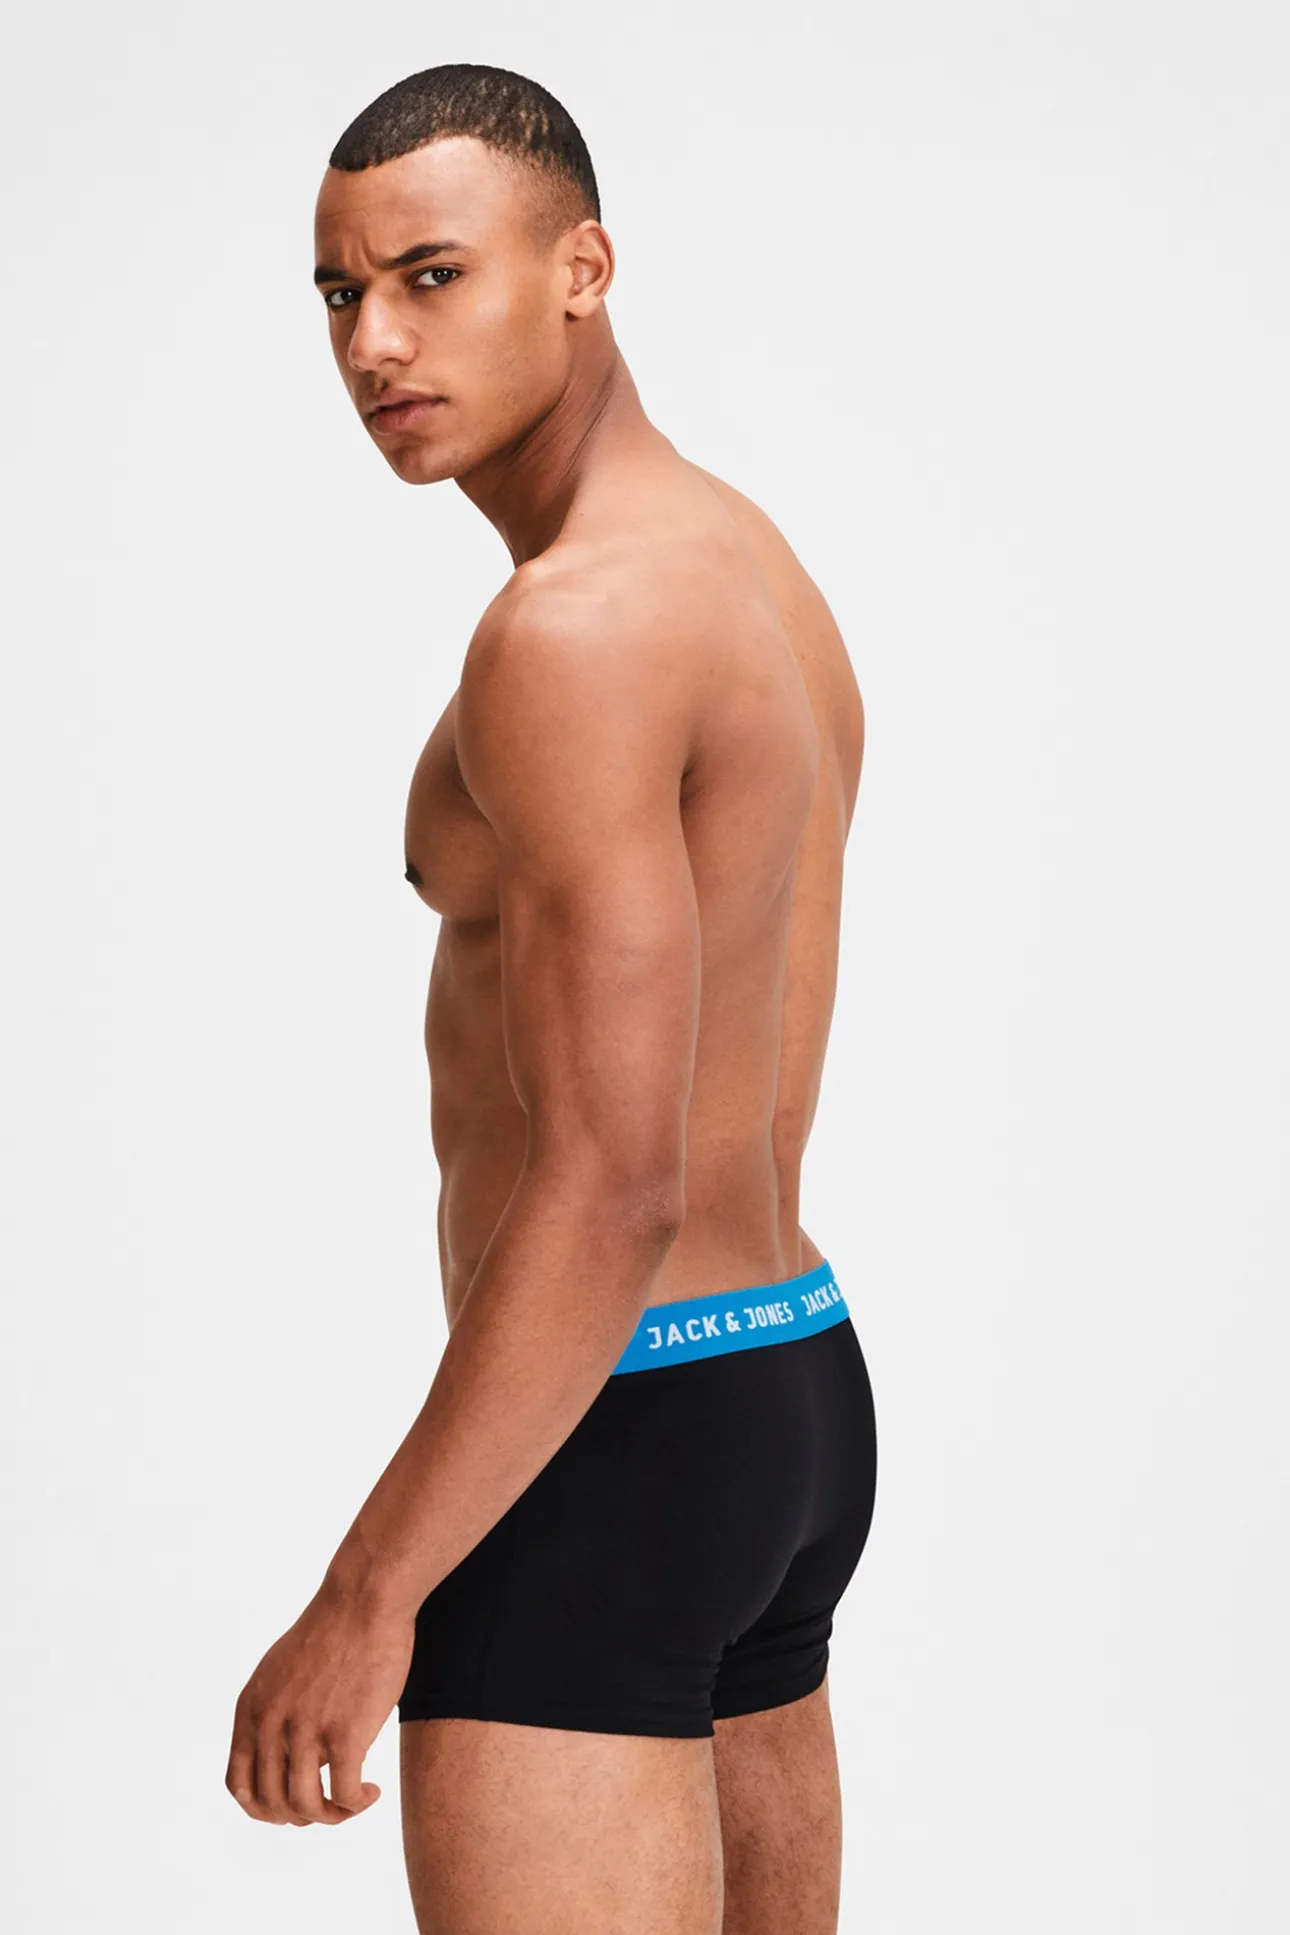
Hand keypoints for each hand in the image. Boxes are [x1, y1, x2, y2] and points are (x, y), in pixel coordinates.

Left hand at [225, 1572, 415, 1824]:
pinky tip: (371, 1792)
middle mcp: (270, 1724)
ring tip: (353, 1801)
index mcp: (251, 1709)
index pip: (238, 1785)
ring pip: (306, 1807)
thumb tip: (286, 1757)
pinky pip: (343, 1795)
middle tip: (328, 1805)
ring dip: (331, 1816)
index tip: (290, 1805)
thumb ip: (274, 1712)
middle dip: (299, 1816)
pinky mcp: (345, 1734)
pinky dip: (356, 1804)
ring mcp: (306, 1731)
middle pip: (271, 1803)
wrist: (363, 1600)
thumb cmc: (332, 1631)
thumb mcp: (281, 1670)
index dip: (261, 1807)